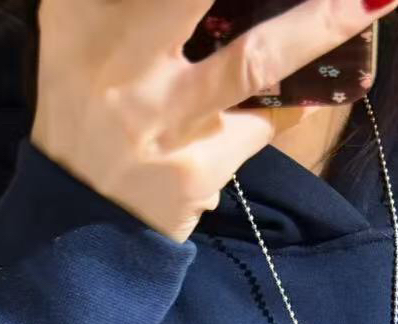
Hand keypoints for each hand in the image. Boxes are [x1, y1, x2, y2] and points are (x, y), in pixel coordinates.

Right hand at [33, 0, 397, 243]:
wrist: (73, 228)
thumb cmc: (85, 115)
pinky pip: (260, 124)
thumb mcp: (78, 41)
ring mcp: (161, 119)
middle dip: (298, 5)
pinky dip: (288, 105)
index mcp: (78, 15)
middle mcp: (117, 60)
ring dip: (323, 24)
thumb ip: (132, 8)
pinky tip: (307, 94)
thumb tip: (218, 3)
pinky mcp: (194, 170)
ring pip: (256, 58)